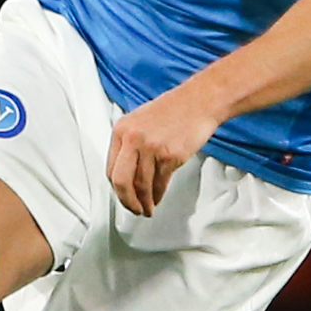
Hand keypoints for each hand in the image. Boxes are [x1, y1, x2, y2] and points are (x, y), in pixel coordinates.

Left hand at [106, 85, 221, 215]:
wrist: (199, 101)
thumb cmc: (174, 109)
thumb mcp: (140, 121)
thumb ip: (129, 144)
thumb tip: (126, 172)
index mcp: (121, 130)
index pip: (110, 168)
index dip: (117, 188)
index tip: (123, 196)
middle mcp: (133, 139)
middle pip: (121, 181)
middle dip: (127, 201)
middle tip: (133, 209)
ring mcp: (151, 148)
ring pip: (142, 186)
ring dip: (144, 202)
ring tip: (147, 208)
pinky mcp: (170, 156)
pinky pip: (160, 183)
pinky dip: (158, 195)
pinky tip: (158, 198)